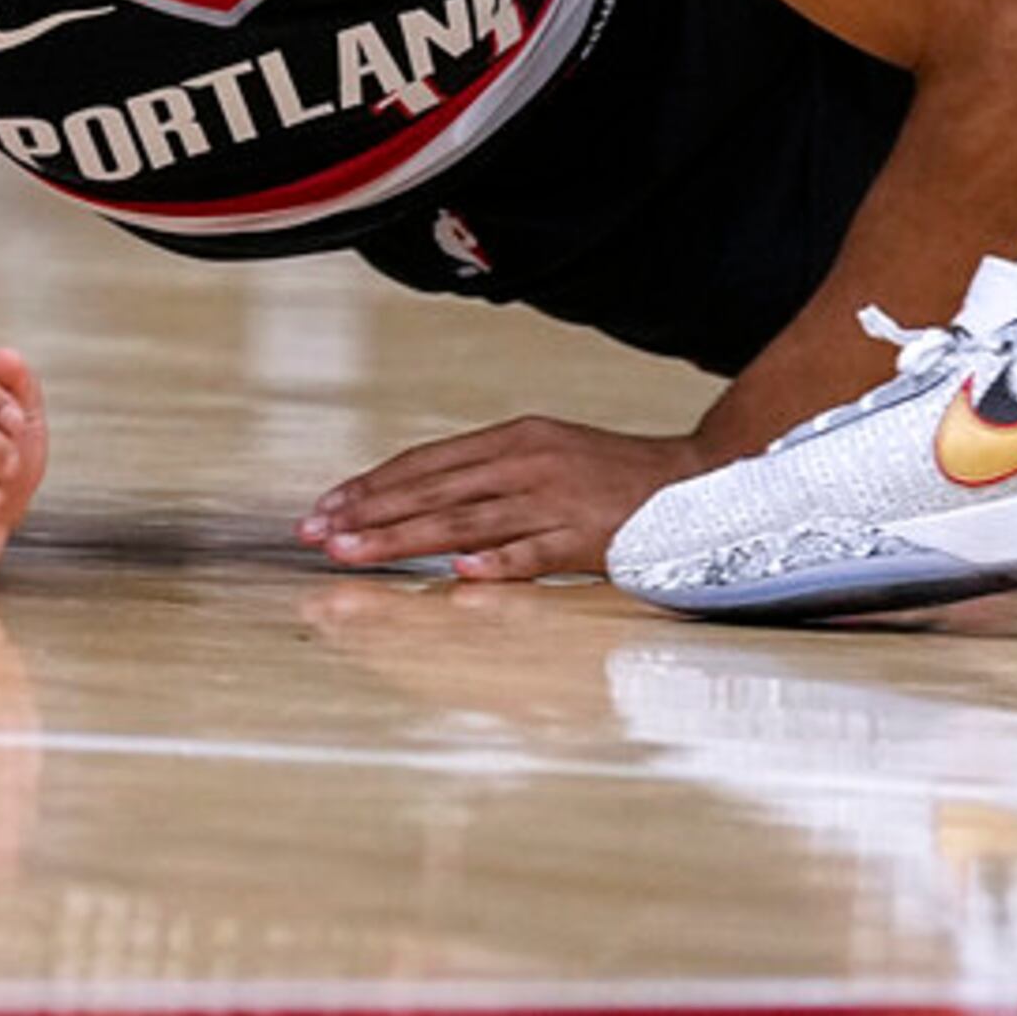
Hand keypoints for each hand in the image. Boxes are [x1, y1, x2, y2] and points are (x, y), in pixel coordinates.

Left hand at [302, 418, 706, 581]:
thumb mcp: (541, 456)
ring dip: (402, 540)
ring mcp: (556, 500)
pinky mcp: (589, 537)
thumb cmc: (609, 475)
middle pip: (431, 491)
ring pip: (464, 522)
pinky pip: (535, 554)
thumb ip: (484, 475)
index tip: (323, 509)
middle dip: (367, 515)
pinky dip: (496, 564)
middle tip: (316, 537)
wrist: (699, 479)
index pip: (423, 463)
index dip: (370, 486)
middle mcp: (525, 463)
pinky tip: (457, 576)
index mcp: (511, 439)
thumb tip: (415, 501)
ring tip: (353, 554)